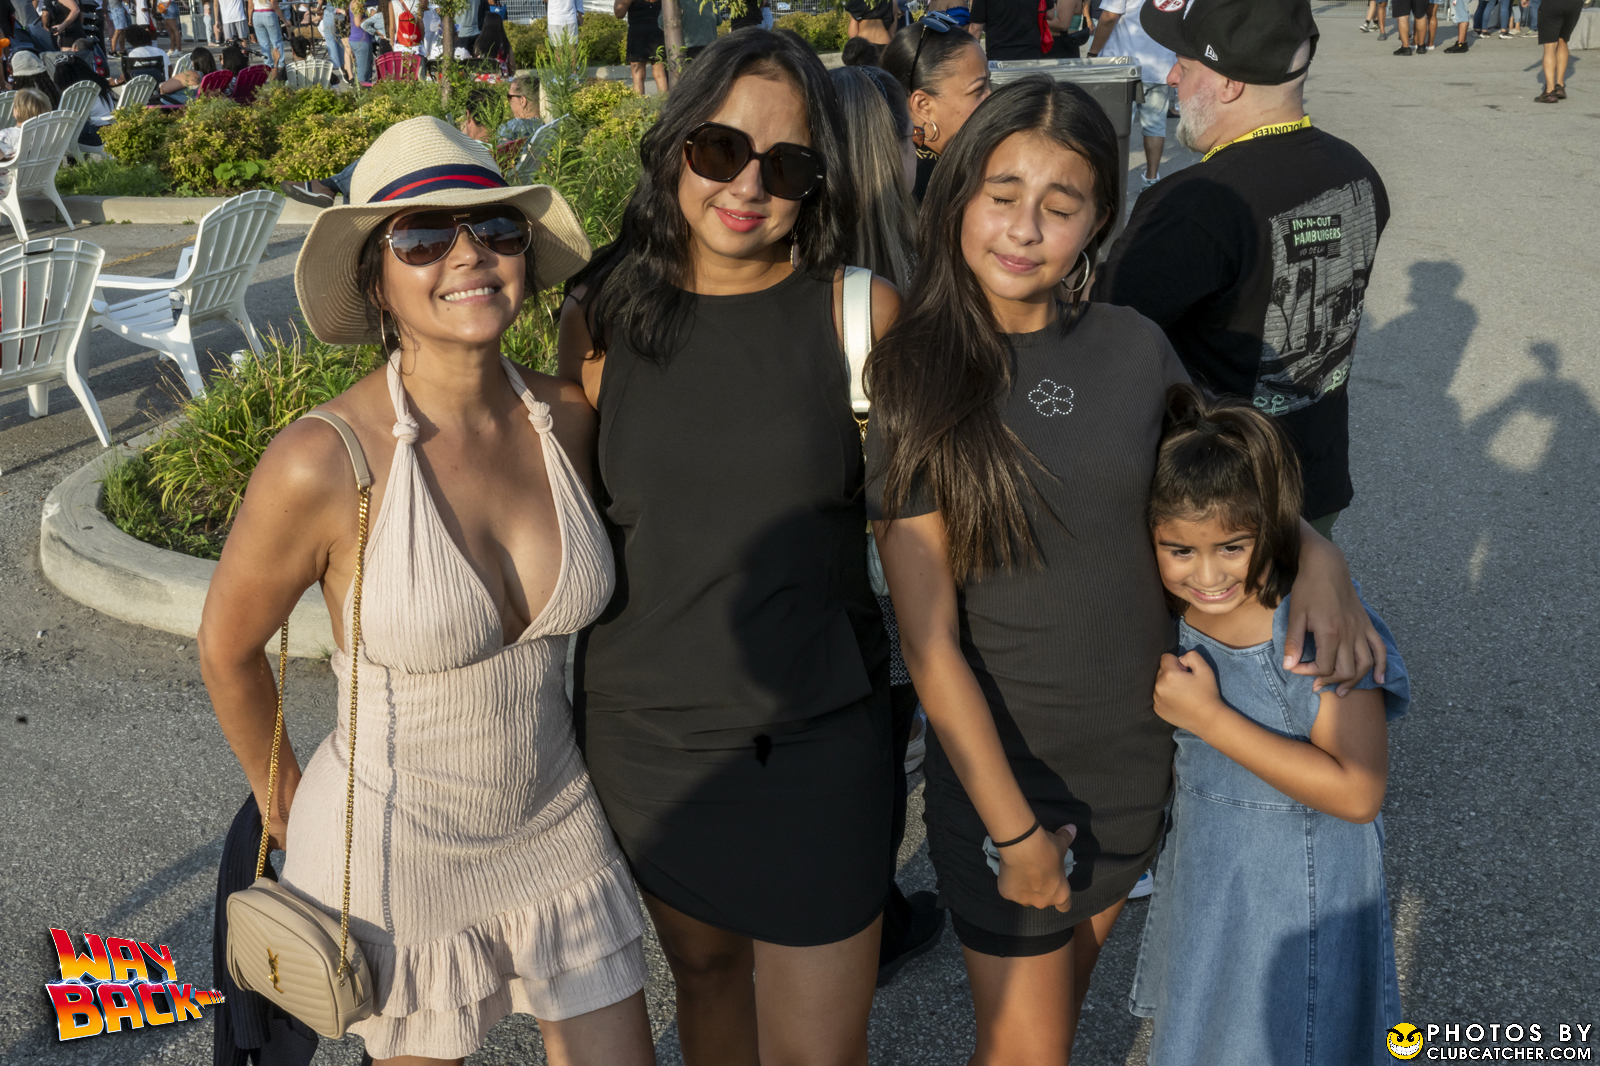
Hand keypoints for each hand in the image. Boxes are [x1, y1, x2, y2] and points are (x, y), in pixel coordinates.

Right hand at [996, 824, 1075, 911]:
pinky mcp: (1007, 894)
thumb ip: (1067, 838)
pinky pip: (1009, 890)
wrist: (1022, 847)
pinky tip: (1009, 869)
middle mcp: (1042, 902)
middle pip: (1042, 901)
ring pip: (1024, 897)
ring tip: (1020, 871)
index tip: (1055, 885)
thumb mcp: (1061, 843)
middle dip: (1039, 890)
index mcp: (1060, 894)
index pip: (1064, 906)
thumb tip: (1072, 828)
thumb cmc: (1047, 849)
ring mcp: (1023, 899)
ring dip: (1024, 888)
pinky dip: (1009, 882)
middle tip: (1035, 873)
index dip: (1060, 896)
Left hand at [1153, 651, 1225, 733]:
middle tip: (1186, 683)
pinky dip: (1166, 696)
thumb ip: (1191, 656)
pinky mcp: (1157, 709)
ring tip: (1182, 693)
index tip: (1186, 672)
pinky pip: (1158, 696)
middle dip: (1171, 672)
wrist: (1207, 719)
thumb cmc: (1207, 693)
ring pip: (1159, 683)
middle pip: (1161, 670)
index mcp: (1169, 675)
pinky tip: (1178, 702)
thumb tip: (1180, 659)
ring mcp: (1156, 700)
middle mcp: (1158, 687)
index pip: (1165, 657)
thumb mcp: (1204, 669)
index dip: (1178, 662)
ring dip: (1168, 684)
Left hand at [1285, 533, 1385, 695]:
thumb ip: (1293, 642)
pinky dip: (1382, 666)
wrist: (1327, 567)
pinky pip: (1379, 649)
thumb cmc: (1308, 589)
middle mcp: (1349, 634)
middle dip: (1329, 681)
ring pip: (1365, 664)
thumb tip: (1288, 666)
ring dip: (1354, 681)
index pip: (1324, 667)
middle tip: (1315, 685)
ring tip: (1341, 690)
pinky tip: (1379, 679)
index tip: (1295, 668)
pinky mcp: (1367, 624)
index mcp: (1330, 633)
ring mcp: (1361, 630)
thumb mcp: (1295, 615)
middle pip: (1346, 670)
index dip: (1308, 672)